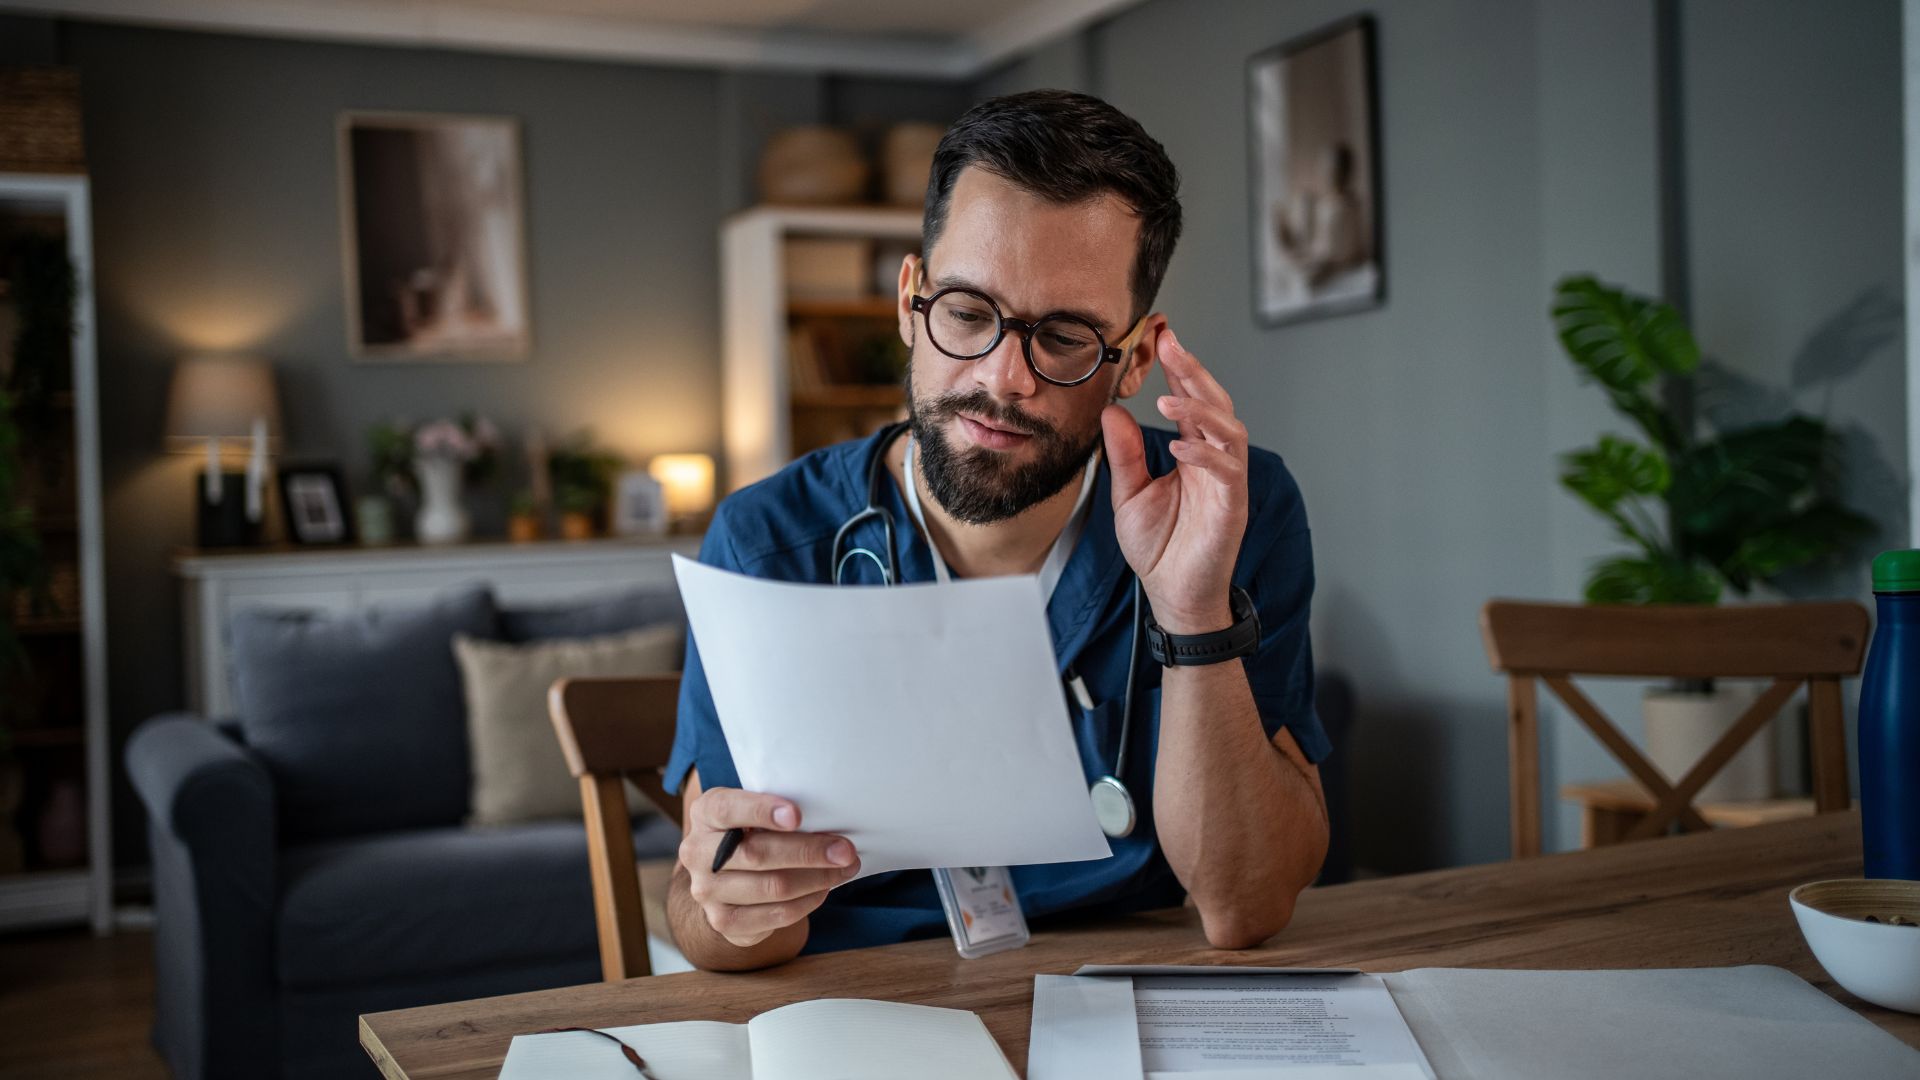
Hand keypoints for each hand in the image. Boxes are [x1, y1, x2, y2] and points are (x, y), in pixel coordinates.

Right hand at [679, 787, 859, 948]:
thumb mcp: (754, 810)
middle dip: (809, 851)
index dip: (762, 811)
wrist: (725, 876)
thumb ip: (777, 810)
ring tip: (845, 868)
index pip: (728, 809)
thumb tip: (829, 820)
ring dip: (818, 878)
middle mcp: (697, 852)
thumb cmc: (751, 832)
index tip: (797, 816)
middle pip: (758, 853)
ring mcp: (707, 891)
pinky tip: (824, 889)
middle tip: (845, 850)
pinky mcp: (724, 922)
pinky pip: (776, 914)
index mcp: (705, 813)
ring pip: (773, 887)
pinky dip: (808, 901)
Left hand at [1102, 326, 1249, 633]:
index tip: (1162, 337)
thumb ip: (1124, 453)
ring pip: (1229, 430)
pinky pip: (1227, 470)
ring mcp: (1227, 482)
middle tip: (1171, 346)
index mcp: (1194, 453)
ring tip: (1168, 399)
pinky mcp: (1232, 506)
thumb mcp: (1128, 493)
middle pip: (1216, 404)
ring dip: (1201, 410)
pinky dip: (1204, 453)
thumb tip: (1112, 411)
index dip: (1180, 369)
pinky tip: (1179, 445)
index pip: (1192, 401)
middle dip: (1194, 372)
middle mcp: (1215, 461)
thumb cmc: (1158, 548)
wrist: (1172, 594)